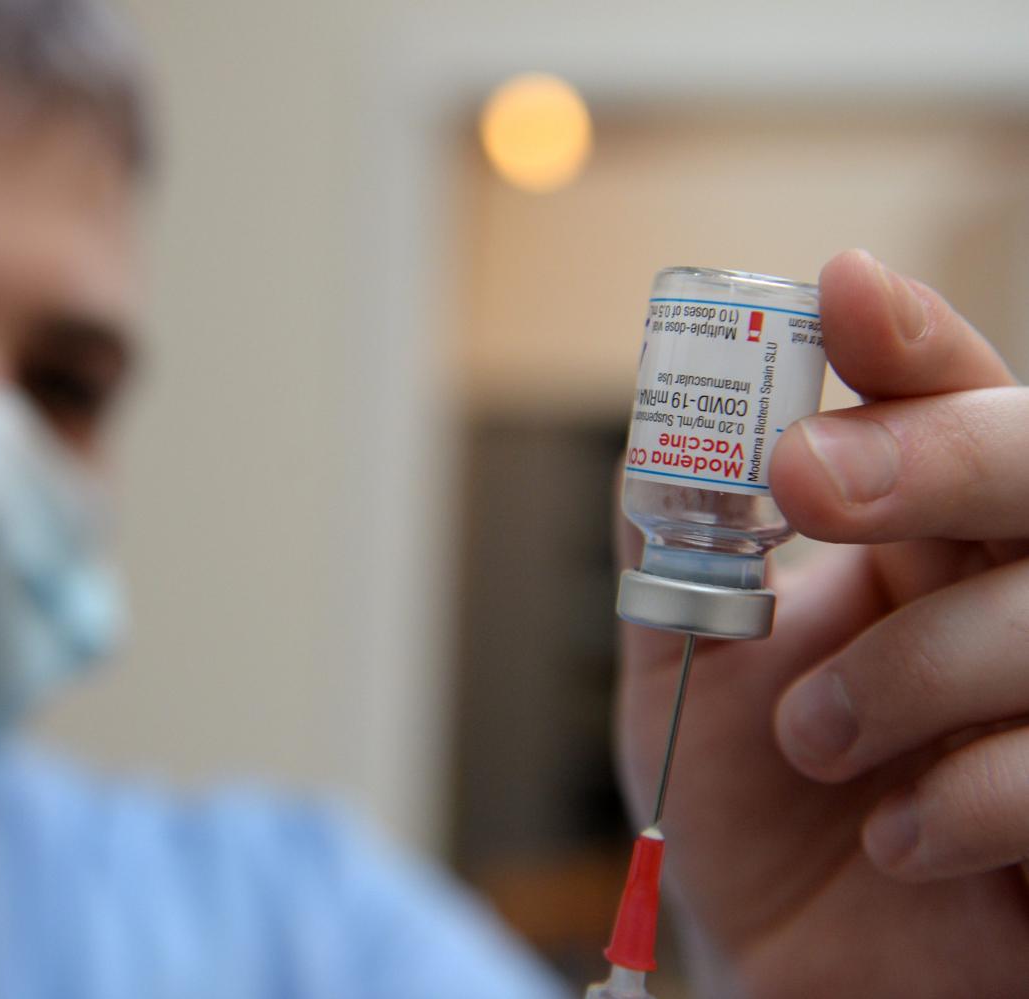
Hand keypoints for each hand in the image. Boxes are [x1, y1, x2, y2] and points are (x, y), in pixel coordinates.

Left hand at [616, 250, 1028, 997]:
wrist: (787, 962)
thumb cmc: (749, 809)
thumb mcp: (682, 677)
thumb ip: (672, 564)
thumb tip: (647, 446)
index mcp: (915, 539)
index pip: (945, 402)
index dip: (908, 344)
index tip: (841, 291)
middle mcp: (1009, 591)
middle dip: (931, 456)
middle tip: (810, 477)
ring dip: (911, 669)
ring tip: (816, 740)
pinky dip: (967, 797)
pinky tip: (895, 837)